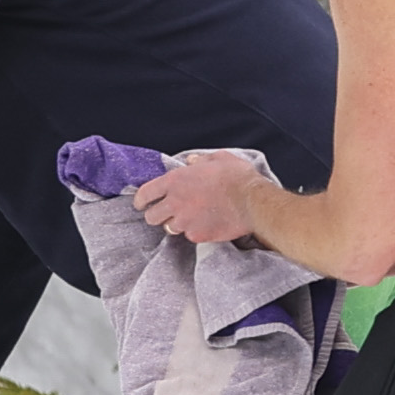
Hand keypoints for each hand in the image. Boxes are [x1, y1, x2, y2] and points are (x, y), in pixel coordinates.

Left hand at [132, 148, 283, 246]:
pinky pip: (189, 236)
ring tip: (192, 219)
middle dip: (158, 215)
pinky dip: (196, 232)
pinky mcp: (197, 235)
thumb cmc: (238, 177)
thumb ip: (201, 160)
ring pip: (169, 228)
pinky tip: (208, 224)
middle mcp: (175, 202)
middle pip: (151, 216)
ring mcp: (185, 221)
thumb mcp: (220, 158)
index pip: (144, 193)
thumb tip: (192, 162)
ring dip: (177, 224)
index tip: (142, 204)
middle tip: (168, 213)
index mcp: (175, 181)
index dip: (140, 200)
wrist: (254, 201)